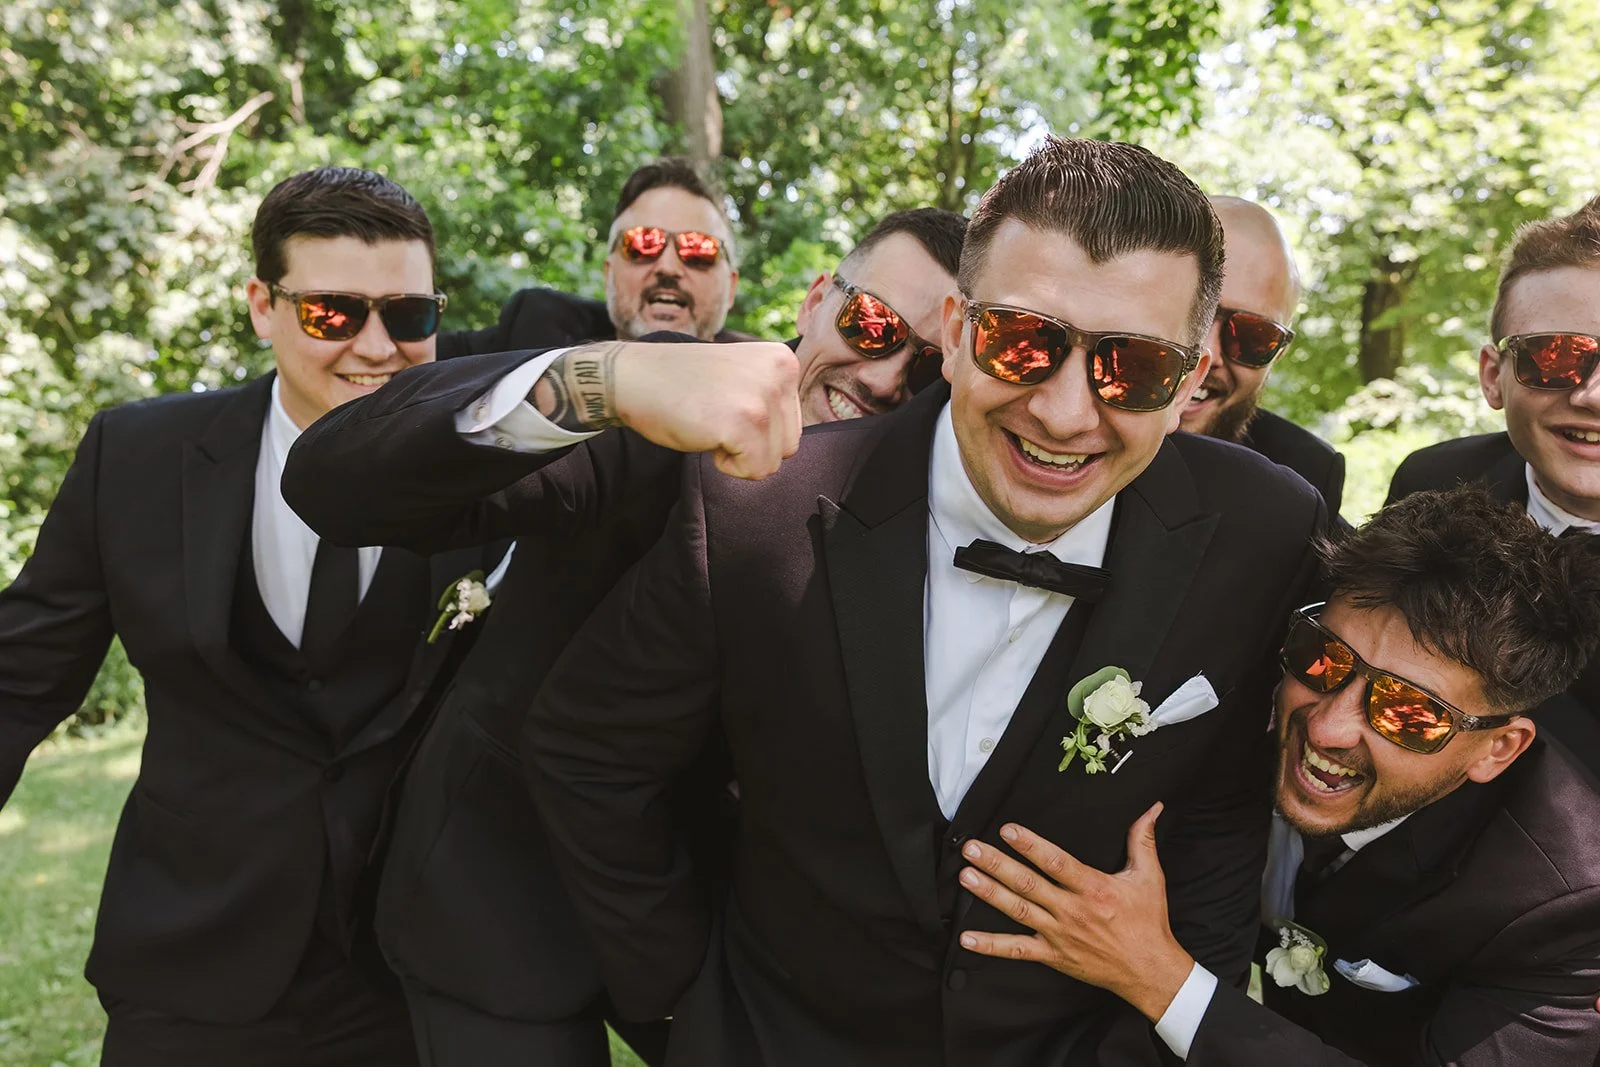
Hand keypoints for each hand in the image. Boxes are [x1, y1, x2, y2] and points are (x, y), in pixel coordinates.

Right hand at [614, 341, 800, 478]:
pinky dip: (727, 465)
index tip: (724, 405)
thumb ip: (772, 398)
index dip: (757, 429)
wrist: (634, 377)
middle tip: (715, 415)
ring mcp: (763, 398)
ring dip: (739, 455)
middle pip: (789, 445)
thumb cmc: (683, 384)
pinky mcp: (745, 423)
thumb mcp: (743, 376)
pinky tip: (704, 433)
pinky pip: (754, 470)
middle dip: (752, 445)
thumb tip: (790, 443)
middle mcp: (781, 373)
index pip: (793, 424)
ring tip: (711, 422)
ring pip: (773, 461)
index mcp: (783, 360)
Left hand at [956, 803, 1194, 1021]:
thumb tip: (1151, 807)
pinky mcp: (1052, 955)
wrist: (1149, 971)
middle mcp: (1072, 911)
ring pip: (1017, 911)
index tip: (1007, 829)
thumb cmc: (1148, 922)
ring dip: (989, 893)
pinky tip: (967, 938)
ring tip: (965, 876)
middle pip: (1028, 884)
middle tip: (971, 849)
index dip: (1030, 845)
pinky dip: (991, 945)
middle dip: (997, 865)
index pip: (1056, 863)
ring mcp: (1059, 934)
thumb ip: (1143, 839)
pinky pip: (1017, 950)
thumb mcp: (1149, 877)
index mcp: (1093, 889)